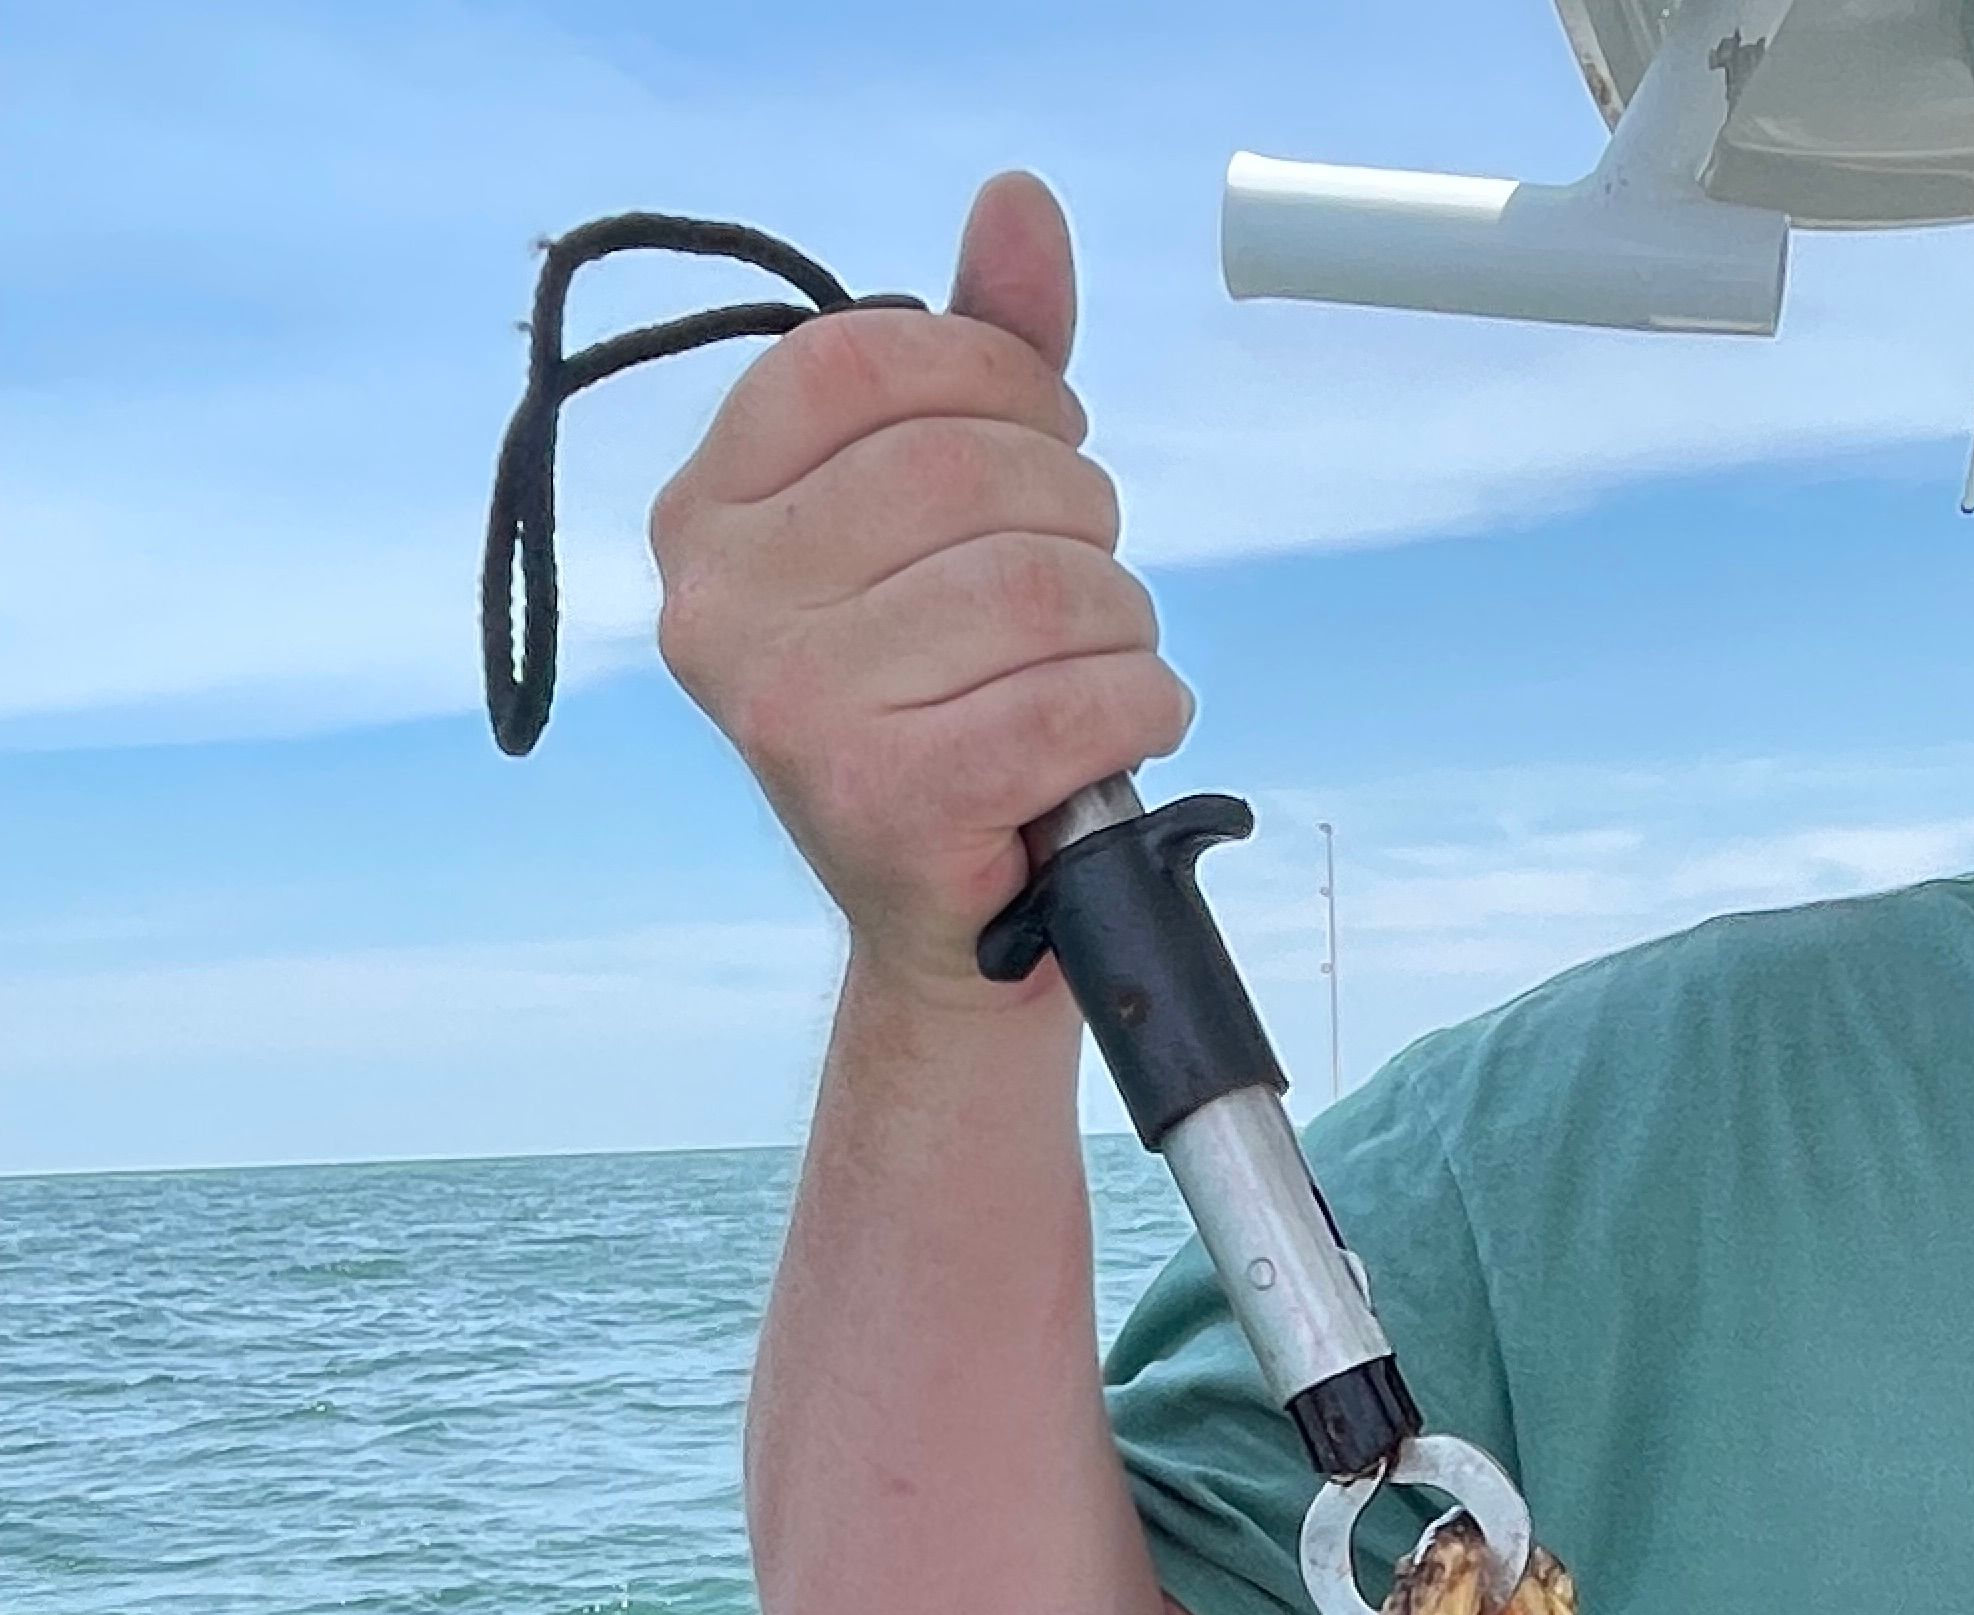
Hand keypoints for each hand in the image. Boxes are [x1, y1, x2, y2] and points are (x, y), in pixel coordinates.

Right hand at [648, 173, 1192, 998]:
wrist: (960, 924)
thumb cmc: (950, 704)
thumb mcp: (947, 517)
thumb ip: (980, 356)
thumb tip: (1020, 204)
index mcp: (708, 514)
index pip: (864, 363)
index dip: (997, 378)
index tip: (1047, 440)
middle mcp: (721, 608)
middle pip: (965, 471)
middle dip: (1078, 516)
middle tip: (1086, 585)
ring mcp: (790, 710)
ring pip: (1037, 588)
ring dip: (1120, 623)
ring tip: (1105, 667)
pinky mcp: (883, 801)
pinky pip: (1071, 702)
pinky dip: (1139, 708)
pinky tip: (1126, 727)